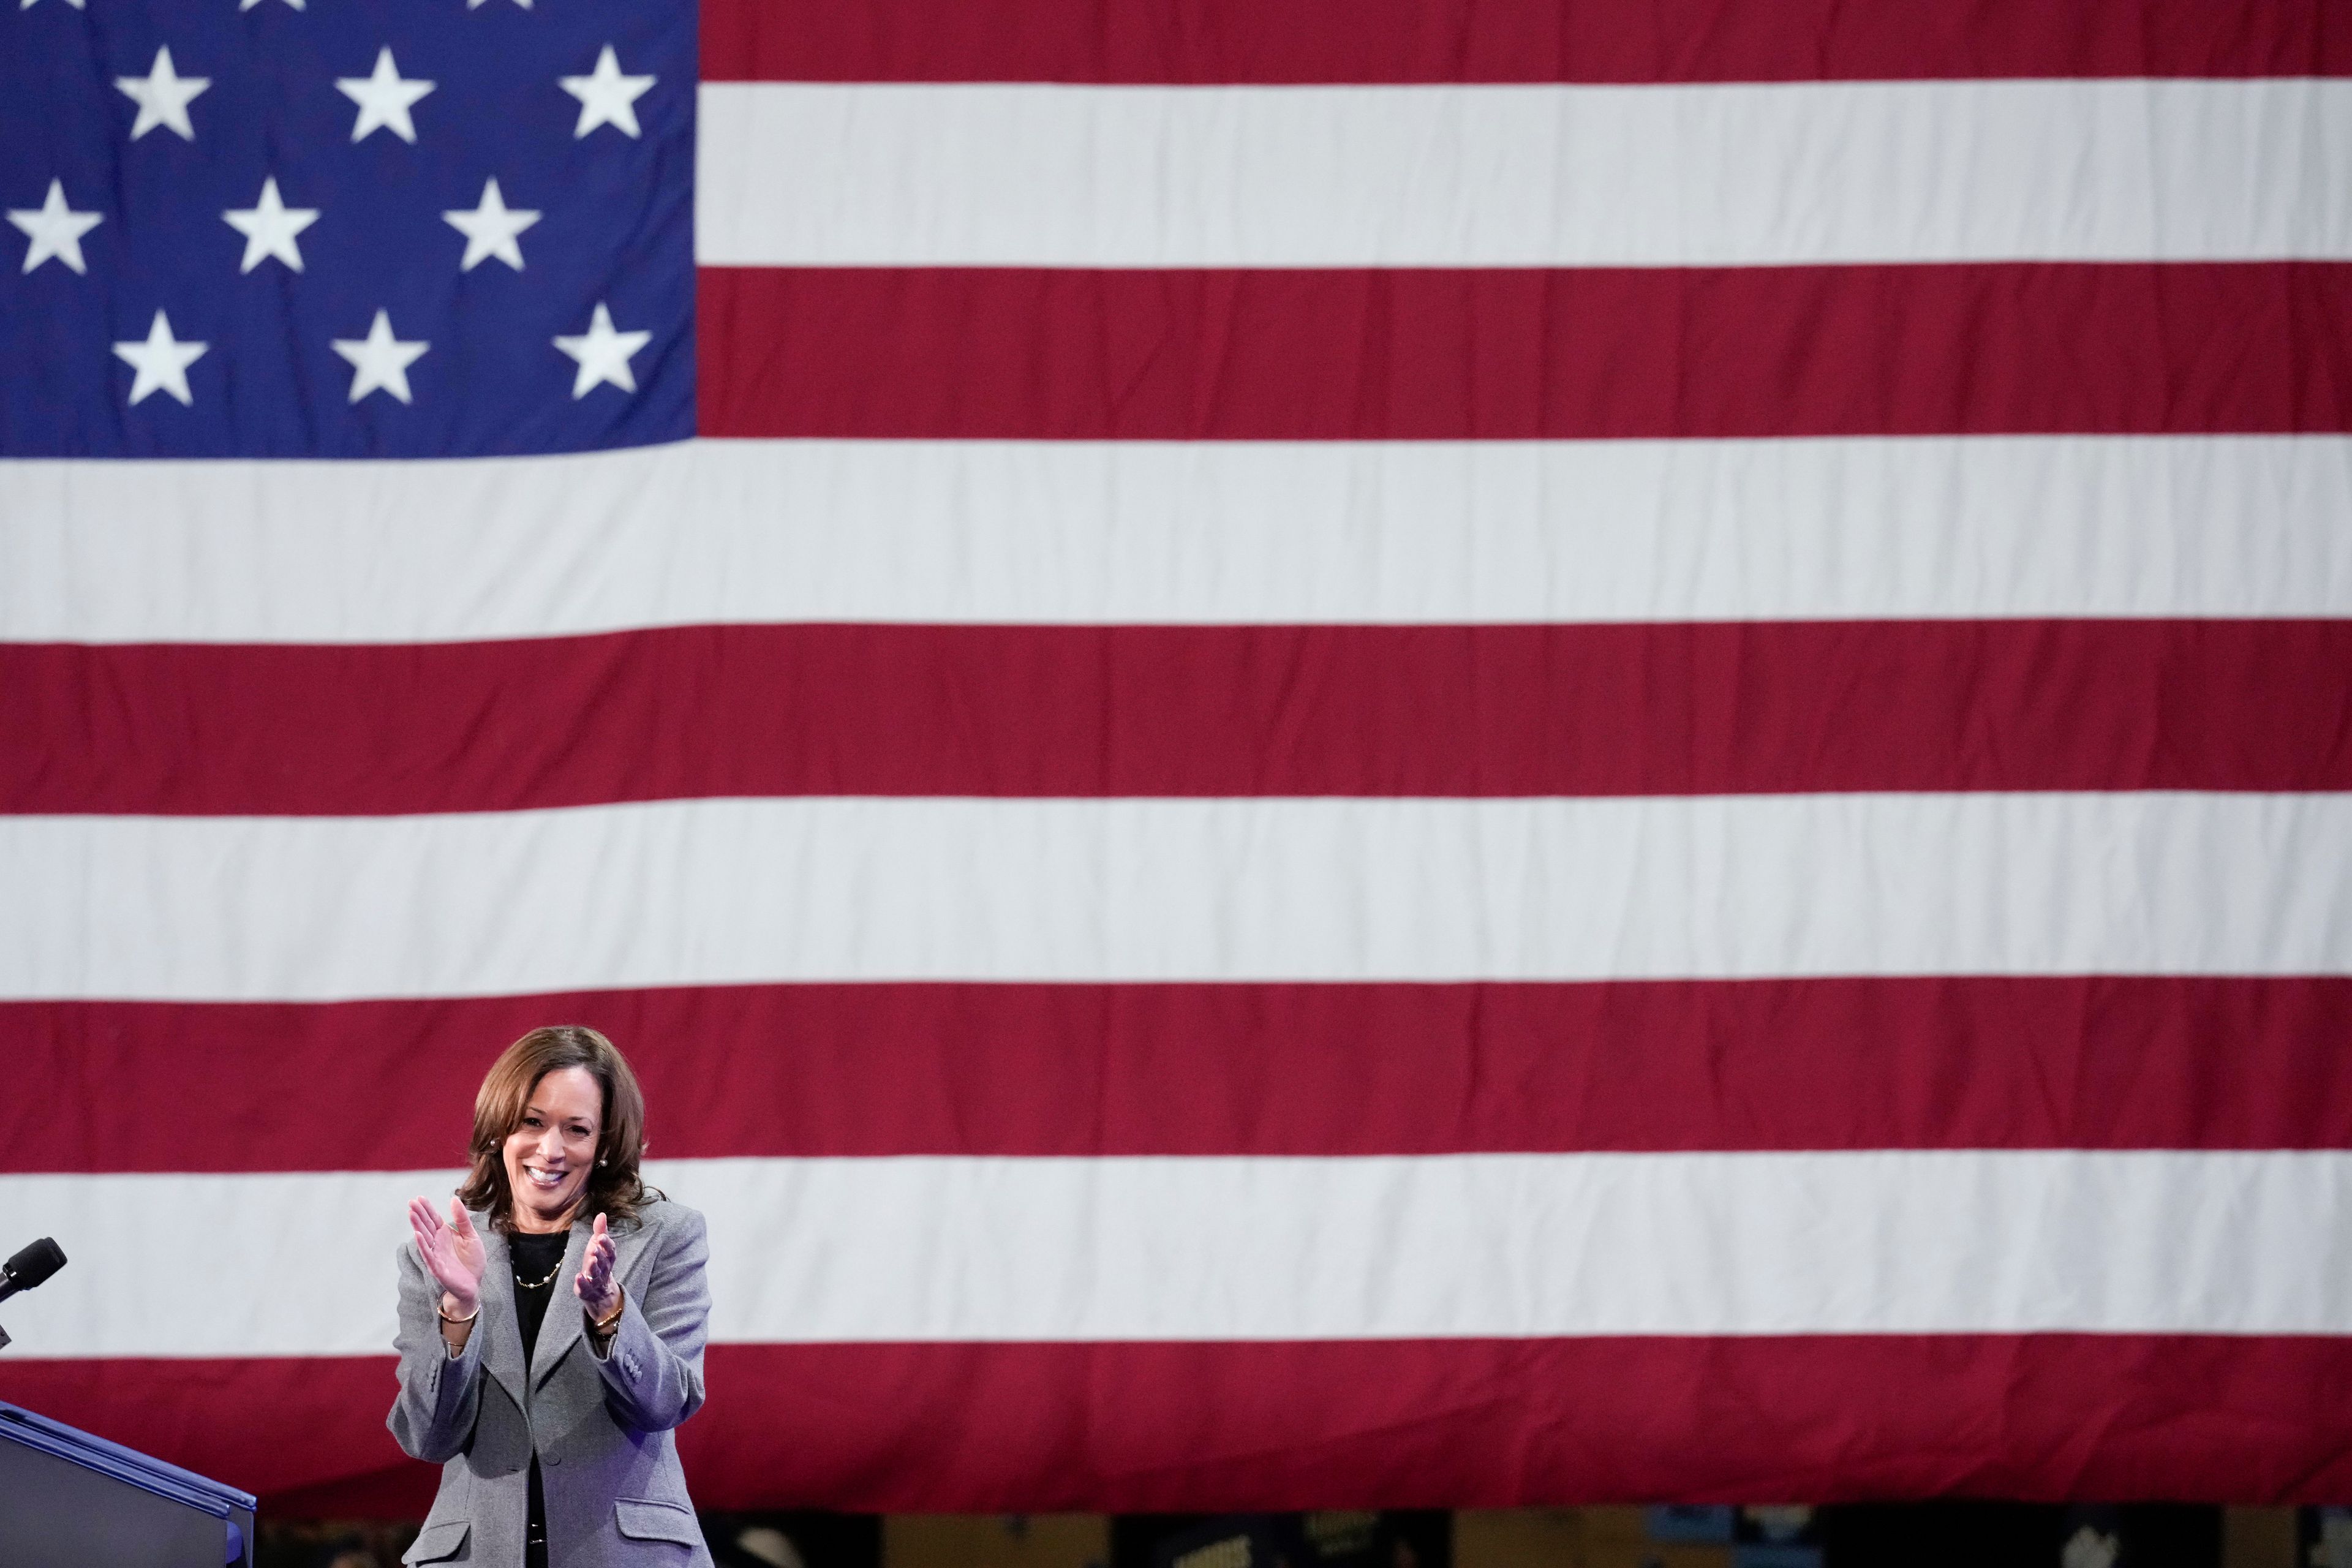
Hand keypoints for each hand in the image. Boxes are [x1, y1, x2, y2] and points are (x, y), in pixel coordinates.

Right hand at [408, 1197, 486, 1317]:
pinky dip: (423, 1245)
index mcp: (446, 1235)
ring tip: (411, 1214)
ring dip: (417, 1226)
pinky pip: (428, 1254)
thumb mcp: (471, 1236)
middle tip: (411, 1202)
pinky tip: (417, 1235)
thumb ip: (462, 1219)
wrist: (474, 1284)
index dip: (427, 1209)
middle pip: (427, 1226)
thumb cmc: (472, 1261)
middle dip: (419, 1214)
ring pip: (424, 1238)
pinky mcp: (437, 1267)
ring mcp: (436, 1255)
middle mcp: (438, 1243)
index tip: (419, 1197)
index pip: (434, 1219)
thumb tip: (454, 1199)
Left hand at [573, 1212, 619, 1321]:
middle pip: (603, 1262)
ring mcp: (596, 1280)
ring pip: (596, 1274)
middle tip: (594, 1248)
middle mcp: (604, 1269)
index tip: (601, 1236)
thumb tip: (602, 1214)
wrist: (598, 1290)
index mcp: (608, 1257)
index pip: (610, 1250)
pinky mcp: (587, 1290)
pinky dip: (582, 1283)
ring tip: (590, 1261)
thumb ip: (600, 1231)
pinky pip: (586, 1287)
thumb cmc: (598, 1262)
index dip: (606, 1244)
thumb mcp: (598, 1246)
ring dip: (593, 1267)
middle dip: (600, 1255)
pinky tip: (578, 1276)